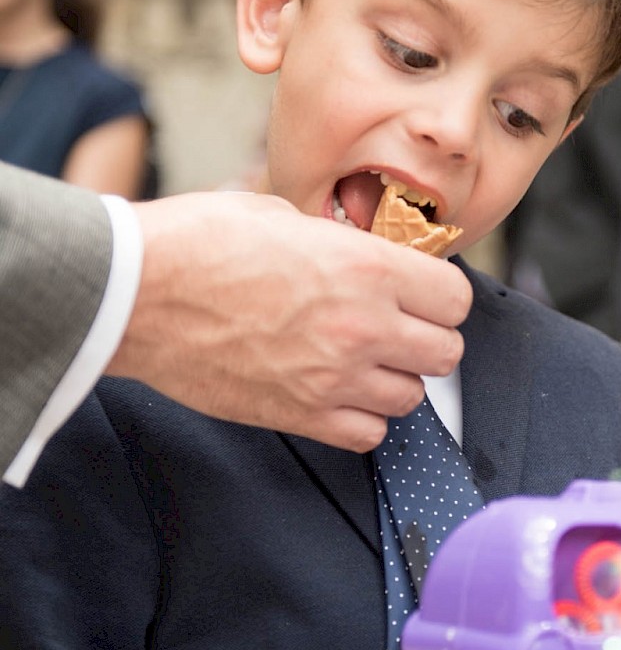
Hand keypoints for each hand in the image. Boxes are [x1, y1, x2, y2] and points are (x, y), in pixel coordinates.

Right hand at [108, 193, 472, 448]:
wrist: (136, 292)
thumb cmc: (196, 243)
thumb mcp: (281, 215)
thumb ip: (336, 242)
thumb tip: (358, 254)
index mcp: (366, 267)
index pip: (456, 298)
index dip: (441, 297)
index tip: (422, 296)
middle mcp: (362, 326)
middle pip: (445, 352)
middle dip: (425, 340)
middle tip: (396, 329)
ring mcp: (334, 377)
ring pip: (411, 398)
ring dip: (392, 380)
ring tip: (359, 361)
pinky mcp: (300, 414)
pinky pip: (368, 434)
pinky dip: (360, 418)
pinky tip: (336, 393)